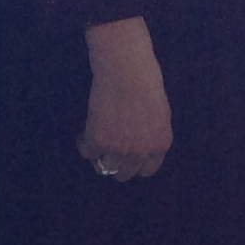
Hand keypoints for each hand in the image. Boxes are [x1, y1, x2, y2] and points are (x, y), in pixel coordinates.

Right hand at [81, 17, 172, 182]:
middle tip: (109, 152)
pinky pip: (87, 153)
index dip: (135, 164)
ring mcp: (119, 149)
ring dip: (100, 158)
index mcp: (159, 145)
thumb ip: (152, 133)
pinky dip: (84, 145)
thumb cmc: (146, 82)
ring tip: (95, 145)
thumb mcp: (160, 112)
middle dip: (117, 164)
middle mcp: (141, 152)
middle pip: (124, 174)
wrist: (126, 71)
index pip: (146, 170)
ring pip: (105, 168)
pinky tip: (84, 135)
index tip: (127, 158)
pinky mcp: (98, 141)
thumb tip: (141, 144)